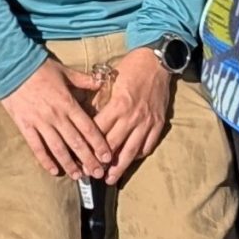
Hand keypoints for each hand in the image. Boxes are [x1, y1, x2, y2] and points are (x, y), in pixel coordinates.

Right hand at [0, 58, 113, 180]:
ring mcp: (40, 122)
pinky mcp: (25, 126)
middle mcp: (56, 116)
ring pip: (58, 148)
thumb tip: (101, 82)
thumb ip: (84, 80)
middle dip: (88, 159)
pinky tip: (53, 170)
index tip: (107, 156)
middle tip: (97, 173)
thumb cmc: (40, 68)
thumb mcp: (65, 71)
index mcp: (68, 103)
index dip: (98, 143)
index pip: (88, 127)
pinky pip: (36, 147)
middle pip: (76, 142)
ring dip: (69, 164)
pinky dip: (45, 160)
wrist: (12, 66)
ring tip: (79, 176)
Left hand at [91, 48, 173, 182]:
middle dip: (101, 163)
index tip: (79, 156)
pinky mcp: (158, 123)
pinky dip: (138, 155)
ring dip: (120, 167)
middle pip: (113, 145)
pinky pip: (148, 145)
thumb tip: (87, 117)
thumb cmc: (131, 67)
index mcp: (118, 105)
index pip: (98, 131)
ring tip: (110, 178)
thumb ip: (100, 100)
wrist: (158, 61)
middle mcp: (132, 117)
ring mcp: (147, 122)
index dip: (88, 146)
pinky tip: (130, 160)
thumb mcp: (110, 80)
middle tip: (90, 174)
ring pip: (131, 150)